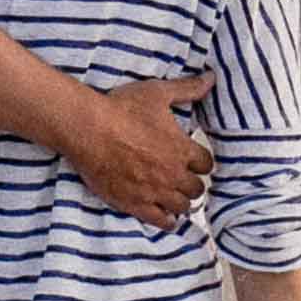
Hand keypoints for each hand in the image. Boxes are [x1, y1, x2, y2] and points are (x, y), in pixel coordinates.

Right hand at [65, 70, 216, 223]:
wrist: (89, 129)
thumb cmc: (122, 109)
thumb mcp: (158, 93)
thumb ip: (188, 88)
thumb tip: (211, 79)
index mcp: (182, 148)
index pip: (206, 164)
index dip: (200, 163)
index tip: (193, 161)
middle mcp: (173, 173)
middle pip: (196, 188)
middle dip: (191, 183)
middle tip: (182, 179)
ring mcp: (155, 191)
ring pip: (182, 207)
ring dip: (180, 202)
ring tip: (173, 196)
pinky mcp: (135, 204)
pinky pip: (160, 221)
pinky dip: (166, 220)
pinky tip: (164, 216)